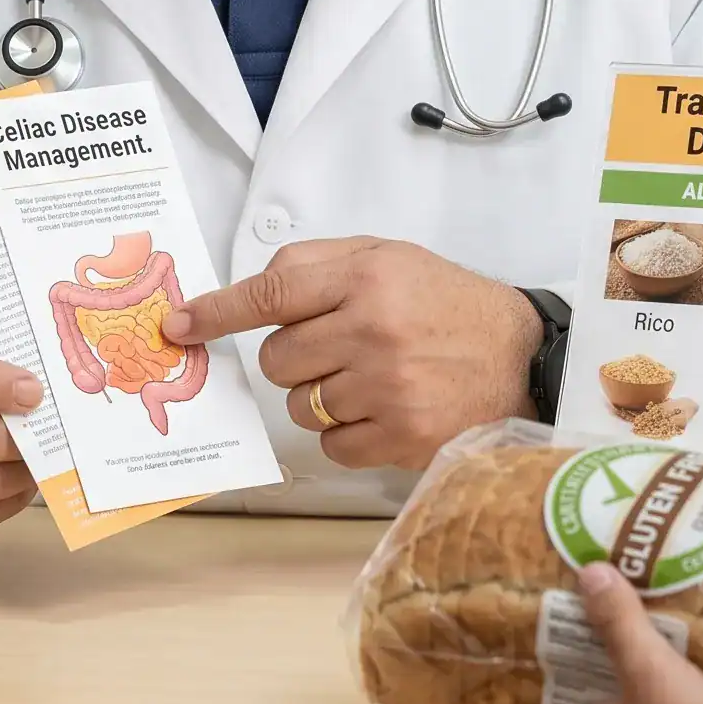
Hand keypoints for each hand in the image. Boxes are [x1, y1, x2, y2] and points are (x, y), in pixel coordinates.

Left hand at [165, 239, 540, 469]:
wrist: (522, 357)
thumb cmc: (448, 304)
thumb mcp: (388, 257)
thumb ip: (318, 263)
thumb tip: (251, 289)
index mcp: (366, 278)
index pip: (270, 294)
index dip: (216, 312)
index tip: (180, 325)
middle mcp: (373, 330)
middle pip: (277, 359)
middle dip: (295, 358)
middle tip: (338, 348)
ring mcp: (387, 388)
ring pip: (300, 406)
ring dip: (321, 397)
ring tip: (370, 378)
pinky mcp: (401, 436)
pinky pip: (331, 446)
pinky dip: (346, 433)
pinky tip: (383, 409)